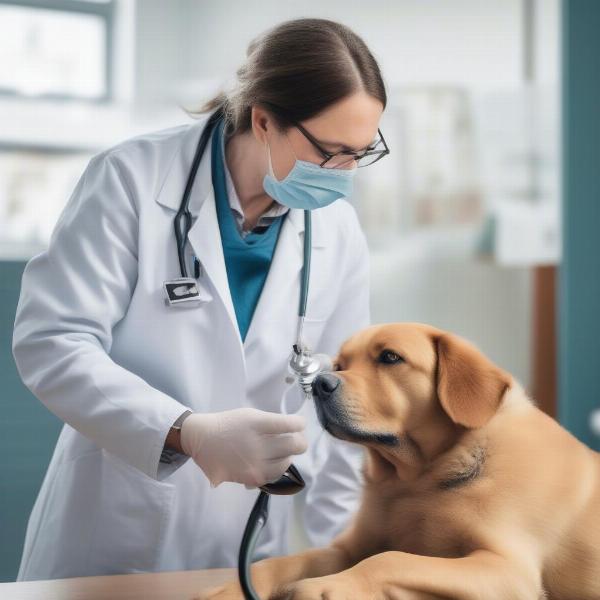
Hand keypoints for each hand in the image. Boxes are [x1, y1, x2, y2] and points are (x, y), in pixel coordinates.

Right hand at [180, 408, 306, 487]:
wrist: (203, 440)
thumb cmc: (229, 424)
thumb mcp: (251, 415)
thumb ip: (272, 423)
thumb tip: (293, 431)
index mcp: (258, 424)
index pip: (290, 424)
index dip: (300, 423)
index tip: (300, 424)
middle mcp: (258, 444)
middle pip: (294, 445)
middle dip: (300, 440)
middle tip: (297, 438)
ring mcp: (256, 463)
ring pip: (287, 462)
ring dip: (289, 455)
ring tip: (283, 451)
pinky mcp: (252, 478)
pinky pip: (275, 474)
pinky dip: (277, 468)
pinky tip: (273, 461)